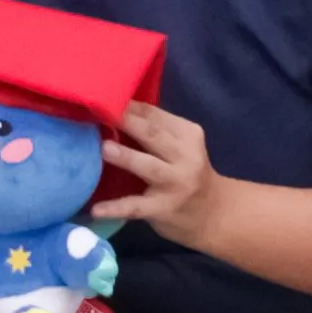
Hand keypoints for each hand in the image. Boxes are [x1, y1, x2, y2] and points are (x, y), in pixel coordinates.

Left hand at [90, 98, 219, 234]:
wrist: (214, 213)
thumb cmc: (187, 172)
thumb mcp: (181, 146)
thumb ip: (156, 130)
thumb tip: (112, 109)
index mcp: (188, 134)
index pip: (155, 115)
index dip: (128, 107)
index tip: (102, 99)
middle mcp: (186, 156)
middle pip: (154, 135)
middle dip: (128, 123)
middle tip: (100, 113)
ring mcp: (176, 183)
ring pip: (150, 167)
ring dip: (126, 156)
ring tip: (103, 149)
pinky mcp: (164, 208)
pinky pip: (137, 207)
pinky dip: (116, 208)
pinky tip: (97, 209)